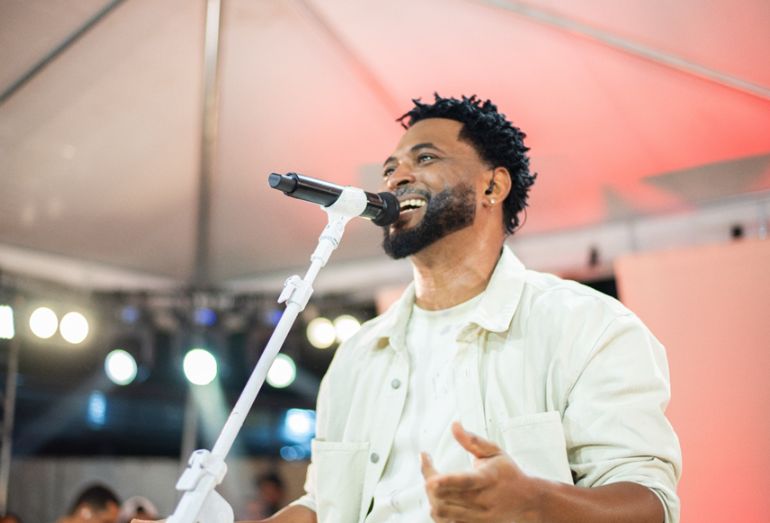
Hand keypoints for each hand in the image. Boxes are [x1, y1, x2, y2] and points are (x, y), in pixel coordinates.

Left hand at [421, 422, 541, 522]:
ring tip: (432, 482)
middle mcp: (482, 501)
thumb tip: (455, 426)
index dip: (446, 481)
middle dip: (430, 481)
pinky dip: (438, 511)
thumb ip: (472, 440)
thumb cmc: (509, 475)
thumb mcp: (495, 452)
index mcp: (488, 480)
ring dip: (431, 496)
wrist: (527, 502)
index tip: (431, 477)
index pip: (465, 481)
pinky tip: (439, 498)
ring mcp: (477, 517)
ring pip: (442, 513)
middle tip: (427, 465)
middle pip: (445, 497)